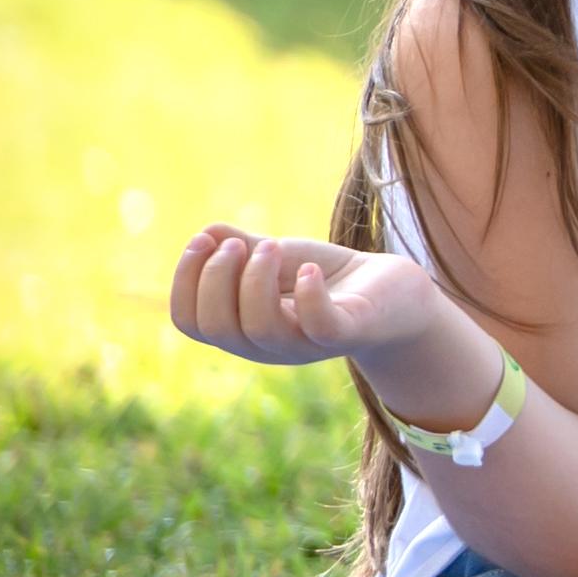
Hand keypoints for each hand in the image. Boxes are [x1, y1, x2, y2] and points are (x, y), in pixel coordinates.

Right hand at [166, 226, 465, 385]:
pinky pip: (319, 327)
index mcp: (240, 327)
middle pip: (217, 326)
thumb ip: (242, 248)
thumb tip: (206, 231)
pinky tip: (310, 269)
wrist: (393, 292)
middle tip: (242, 243)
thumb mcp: (278, 258)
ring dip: (256, 280)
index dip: (184, 281)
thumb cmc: (327, 278)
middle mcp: (267, 344)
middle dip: (216, 277)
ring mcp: (307, 343)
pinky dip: (309, 295)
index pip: (190, 321)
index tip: (202, 239)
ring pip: (260, 328)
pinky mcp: (348, 333)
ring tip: (274, 246)